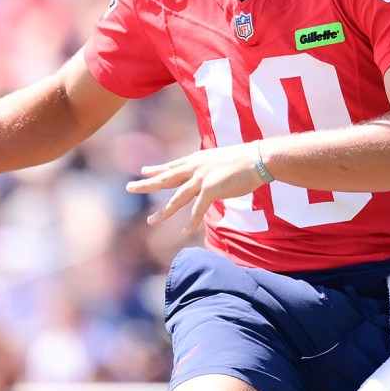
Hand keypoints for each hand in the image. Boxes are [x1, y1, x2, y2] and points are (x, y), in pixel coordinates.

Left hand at [126, 142, 265, 234]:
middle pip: (166, 178)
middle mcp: (196, 167)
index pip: (173, 165)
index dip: (158, 169)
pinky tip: (183, 232)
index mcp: (198, 159)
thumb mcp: (222, 159)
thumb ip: (212, 168)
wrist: (259, 158)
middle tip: (129, 187)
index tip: (144, 170)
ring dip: (163, 211)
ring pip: (176, 197)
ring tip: (151, 221)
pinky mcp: (211, 189)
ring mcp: (202, 178)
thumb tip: (210, 176)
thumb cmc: (246, 159)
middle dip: (147, 184)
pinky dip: (190, 222)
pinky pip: (197, 210)